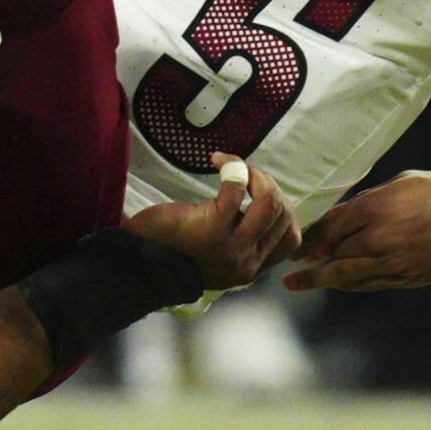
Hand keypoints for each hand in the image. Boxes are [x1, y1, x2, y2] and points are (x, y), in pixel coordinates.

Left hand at [124, 153, 299, 289]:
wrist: (139, 265)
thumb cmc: (173, 252)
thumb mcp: (215, 255)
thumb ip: (240, 241)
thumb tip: (261, 207)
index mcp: (252, 268)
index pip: (291, 237)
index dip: (284, 208)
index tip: (261, 194)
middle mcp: (248, 260)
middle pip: (283, 214)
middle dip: (269, 186)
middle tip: (247, 175)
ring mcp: (233, 246)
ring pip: (269, 203)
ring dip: (257, 176)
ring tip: (237, 168)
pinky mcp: (212, 227)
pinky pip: (236, 190)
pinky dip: (233, 167)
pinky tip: (218, 161)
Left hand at [283, 170, 430, 291]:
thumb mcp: (400, 185)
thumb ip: (366, 202)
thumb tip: (340, 215)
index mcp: (376, 209)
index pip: (330, 227)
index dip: (310, 236)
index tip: (295, 240)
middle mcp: (380, 239)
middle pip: (333, 252)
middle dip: (311, 258)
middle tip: (290, 262)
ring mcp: (394, 262)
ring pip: (347, 274)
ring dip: (321, 278)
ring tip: (297, 282)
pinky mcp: (408, 278)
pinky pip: (370, 283)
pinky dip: (349, 283)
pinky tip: (336, 281)